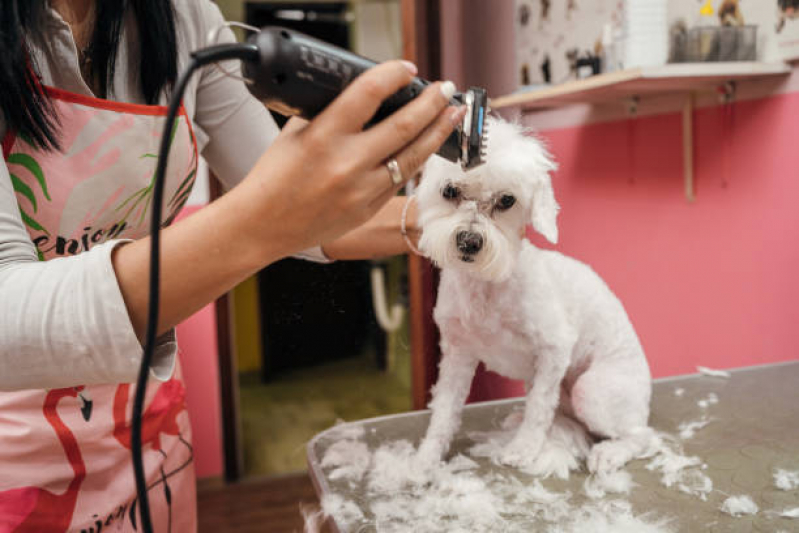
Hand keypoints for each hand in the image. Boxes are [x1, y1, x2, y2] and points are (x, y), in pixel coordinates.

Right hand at [239, 60, 465, 259]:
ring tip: (452, 115)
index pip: (368, 93)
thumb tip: (364, 98)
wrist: (265, 225)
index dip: (393, 75)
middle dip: (431, 103)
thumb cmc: (276, 177)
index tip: (406, 69)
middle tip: (446, 88)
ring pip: (413, 157)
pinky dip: (416, 160)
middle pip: (404, 125)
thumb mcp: (296, 134)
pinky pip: (400, 180)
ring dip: (437, 132)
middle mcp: (347, 163)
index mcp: (324, 136)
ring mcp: (362, 189)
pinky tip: (427, 146)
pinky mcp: (368, 208)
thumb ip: (329, 114)